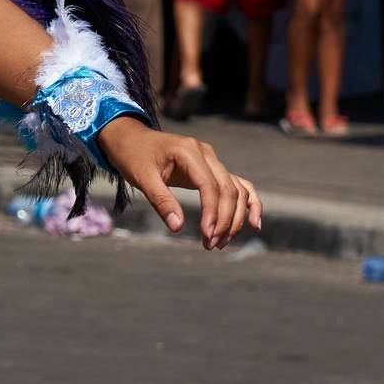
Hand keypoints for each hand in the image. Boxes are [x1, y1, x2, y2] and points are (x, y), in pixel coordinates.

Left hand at [96, 115, 261, 249]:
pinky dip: (248, 203)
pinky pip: (236, 185)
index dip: (212, 213)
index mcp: (189, 151)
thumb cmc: (133, 156)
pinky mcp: (211, 168)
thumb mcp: (142, 178)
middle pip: (228, 190)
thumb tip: (178, 227)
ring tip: (219, 243)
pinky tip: (255, 224)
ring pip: (235, 190)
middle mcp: (206, 153)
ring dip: (233, 218)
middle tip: (211, 245)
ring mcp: (211, 160)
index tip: (206, 235)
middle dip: (224, 220)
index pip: (211, 186)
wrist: (129, 138)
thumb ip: (161, 201)